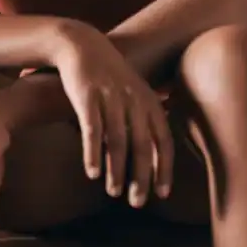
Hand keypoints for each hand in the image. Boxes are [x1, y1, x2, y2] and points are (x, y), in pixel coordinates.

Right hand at [53, 22, 173, 206]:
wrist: (81, 44)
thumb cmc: (110, 75)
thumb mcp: (135, 92)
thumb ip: (146, 118)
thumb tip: (159, 153)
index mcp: (149, 100)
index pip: (164, 139)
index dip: (165, 168)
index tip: (162, 193)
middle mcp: (133, 99)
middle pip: (143, 144)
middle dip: (142, 176)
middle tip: (137, 202)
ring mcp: (111, 96)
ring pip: (118, 140)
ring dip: (117, 170)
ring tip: (114, 191)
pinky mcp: (87, 95)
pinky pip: (92, 129)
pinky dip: (93, 153)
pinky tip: (92, 172)